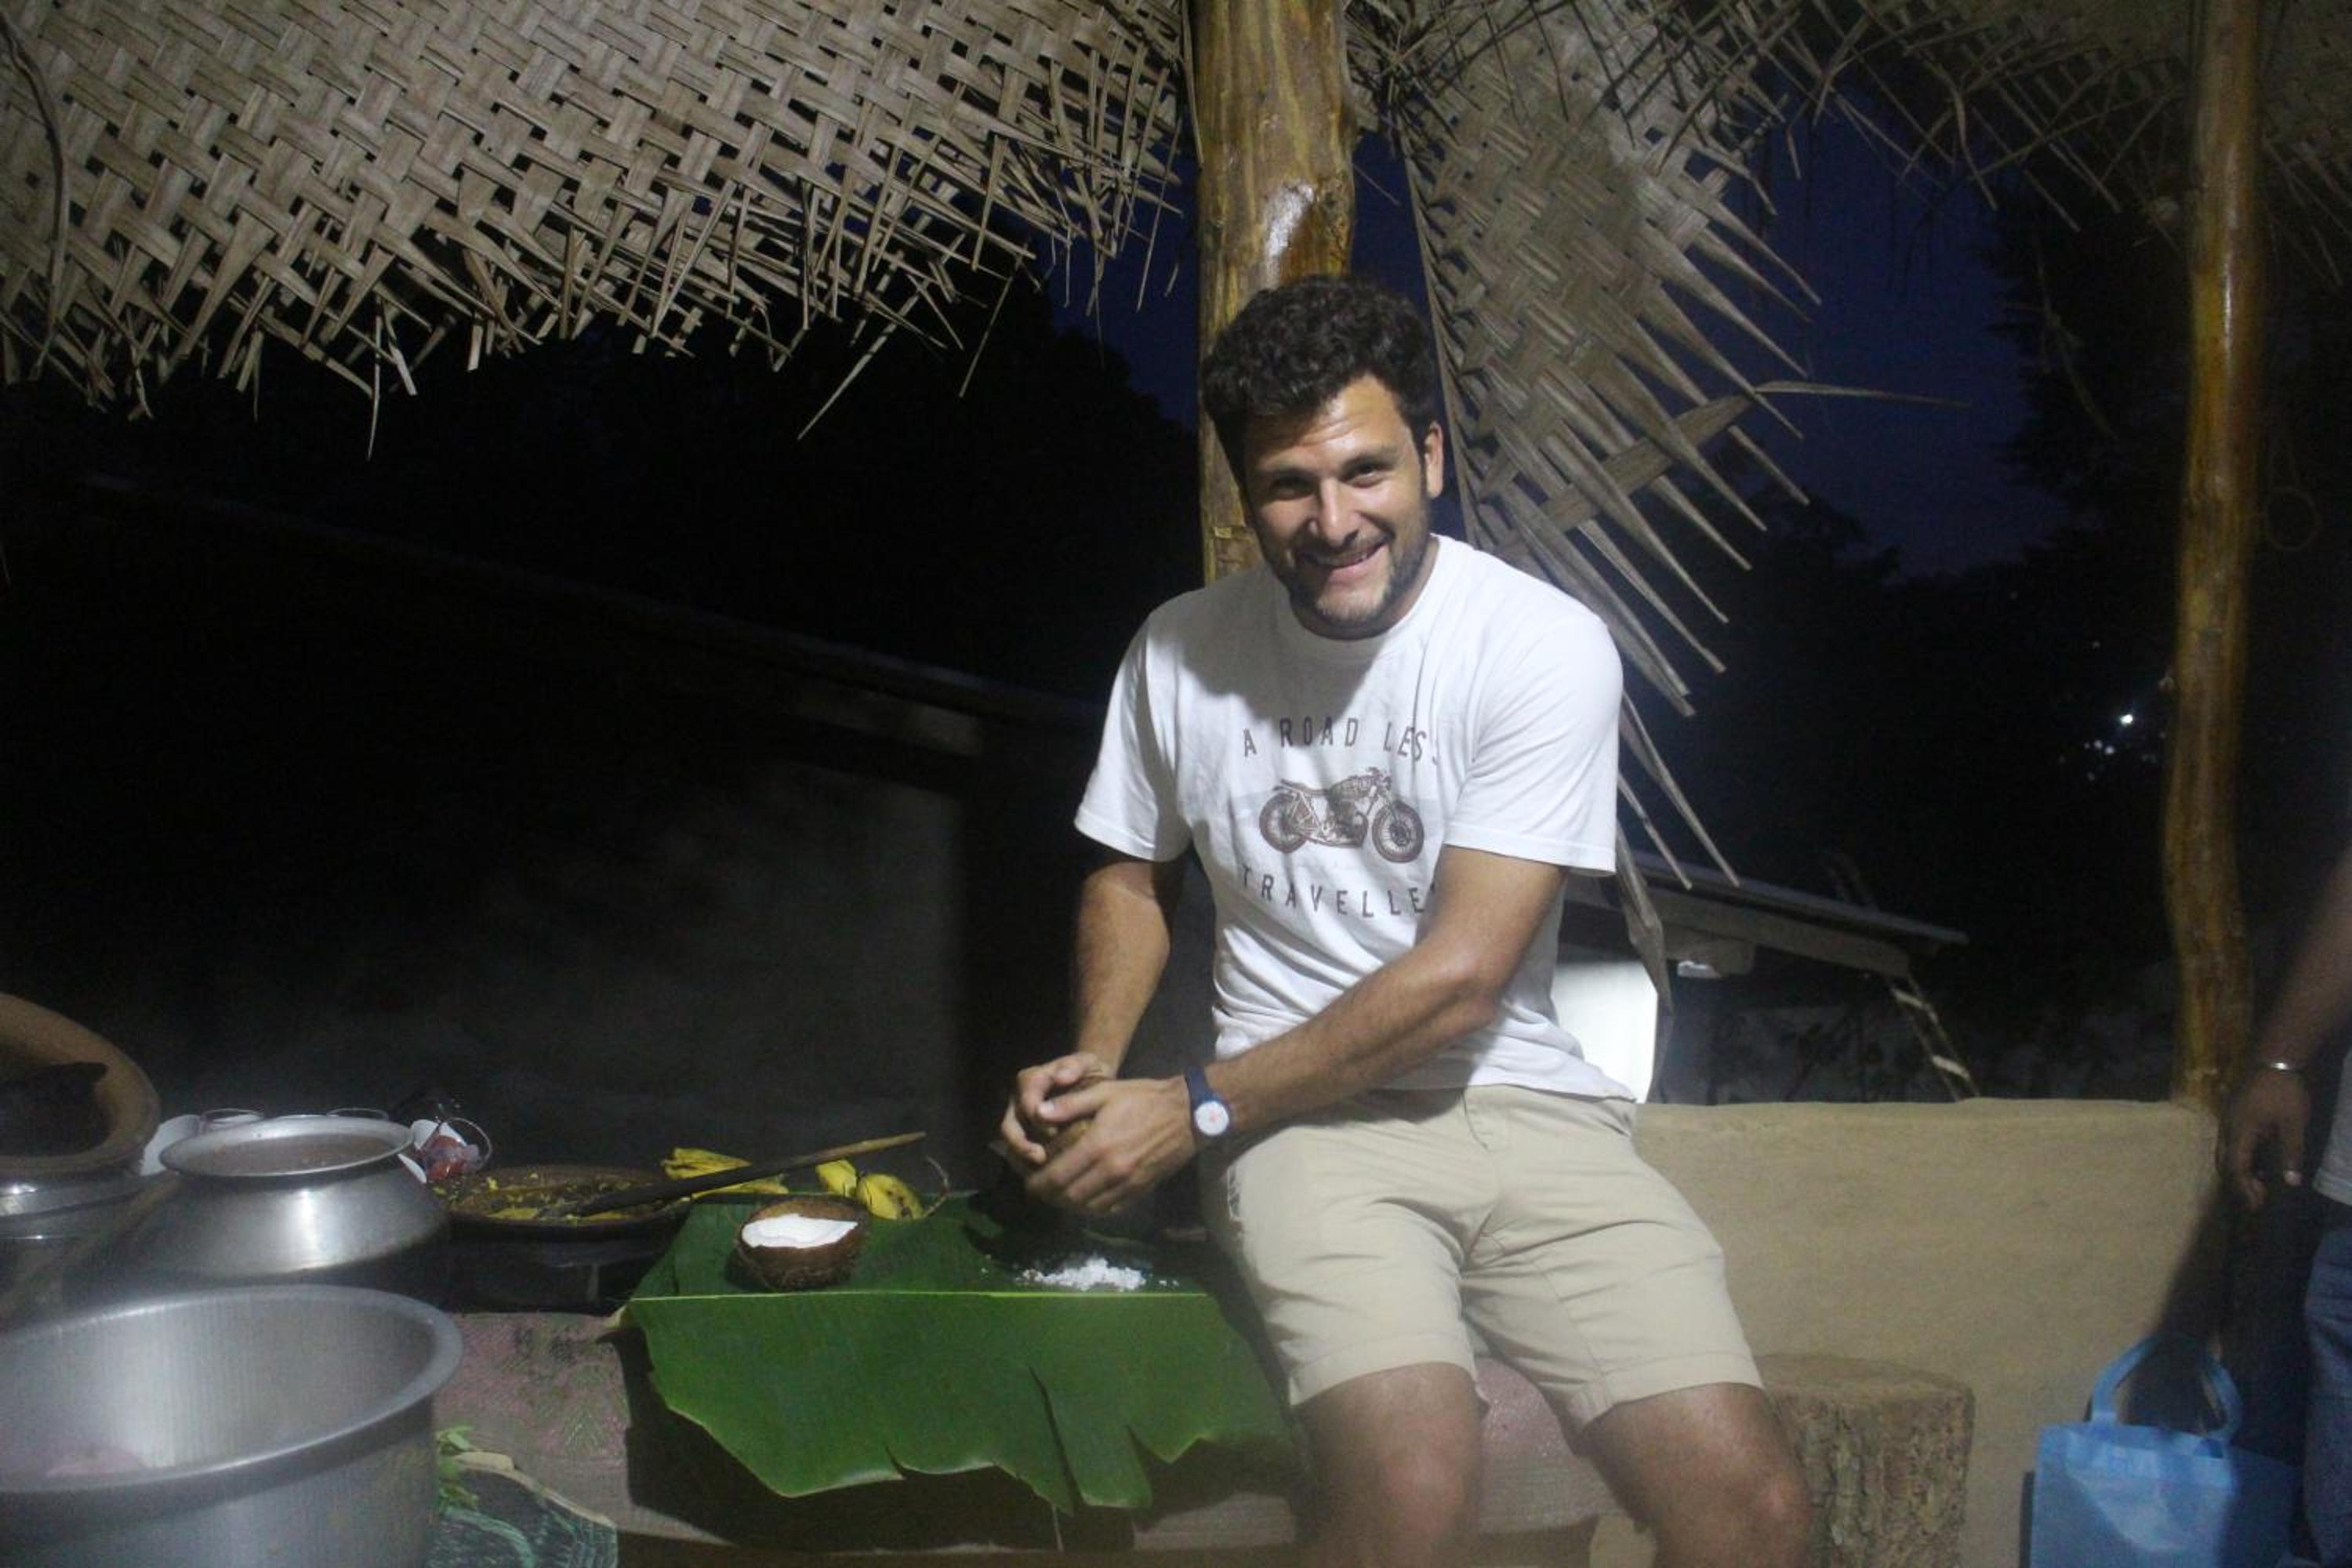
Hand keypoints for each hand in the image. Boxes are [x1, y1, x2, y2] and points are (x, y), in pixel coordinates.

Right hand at [999, 1052, 1112, 1167]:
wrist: (1092, 1084)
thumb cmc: (1087, 1072)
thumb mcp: (1085, 1063)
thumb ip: (1073, 1067)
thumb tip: (1061, 1077)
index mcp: (1030, 1081)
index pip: (1026, 1100)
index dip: (1036, 1118)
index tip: (1053, 1132)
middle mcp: (1018, 1101)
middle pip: (1009, 1126)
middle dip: (1021, 1144)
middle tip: (1039, 1158)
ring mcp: (1019, 1121)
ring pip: (1010, 1144)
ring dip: (1022, 1158)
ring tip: (1038, 1170)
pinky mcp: (1026, 1137)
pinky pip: (1018, 1154)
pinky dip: (1027, 1165)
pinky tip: (1043, 1175)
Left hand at [1024, 1076, 1193, 1216]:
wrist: (1187, 1113)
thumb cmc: (1143, 1099)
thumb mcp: (1105, 1091)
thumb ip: (1070, 1104)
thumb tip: (1038, 1113)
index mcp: (1097, 1145)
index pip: (1057, 1177)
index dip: (1037, 1184)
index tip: (1027, 1182)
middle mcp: (1110, 1171)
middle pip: (1068, 1197)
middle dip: (1049, 1197)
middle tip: (1039, 1189)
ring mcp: (1127, 1185)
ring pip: (1087, 1208)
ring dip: (1068, 1205)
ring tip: (1058, 1194)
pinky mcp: (1140, 1191)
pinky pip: (1109, 1210)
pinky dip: (1091, 1209)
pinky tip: (1083, 1199)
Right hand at [2222, 1069, 2309, 1208]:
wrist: (2273, 1058)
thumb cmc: (2284, 1091)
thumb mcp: (2293, 1123)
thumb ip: (2291, 1152)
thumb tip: (2291, 1182)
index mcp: (2240, 1132)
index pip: (2235, 1167)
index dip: (2245, 1189)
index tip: (2257, 1205)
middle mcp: (2227, 1128)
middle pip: (2224, 1162)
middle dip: (2238, 1183)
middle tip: (2257, 1198)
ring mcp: (2228, 1119)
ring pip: (2225, 1152)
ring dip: (2239, 1170)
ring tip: (2259, 1183)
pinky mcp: (2233, 1113)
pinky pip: (2230, 1142)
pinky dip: (2241, 1157)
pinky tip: (2258, 1160)